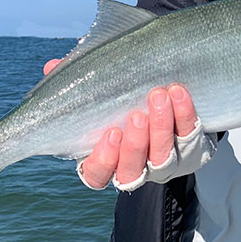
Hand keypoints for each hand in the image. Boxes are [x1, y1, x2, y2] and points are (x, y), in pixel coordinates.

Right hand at [42, 59, 201, 189]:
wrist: (167, 96)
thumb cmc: (122, 96)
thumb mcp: (97, 88)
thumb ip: (74, 81)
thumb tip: (51, 66)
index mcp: (105, 159)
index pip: (97, 174)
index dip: (103, 160)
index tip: (111, 133)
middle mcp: (135, 167)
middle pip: (133, 169)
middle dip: (136, 144)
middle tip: (137, 115)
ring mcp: (163, 161)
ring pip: (163, 157)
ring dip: (162, 127)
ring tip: (160, 96)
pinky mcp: (190, 149)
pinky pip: (189, 137)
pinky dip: (185, 116)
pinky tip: (179, 94)